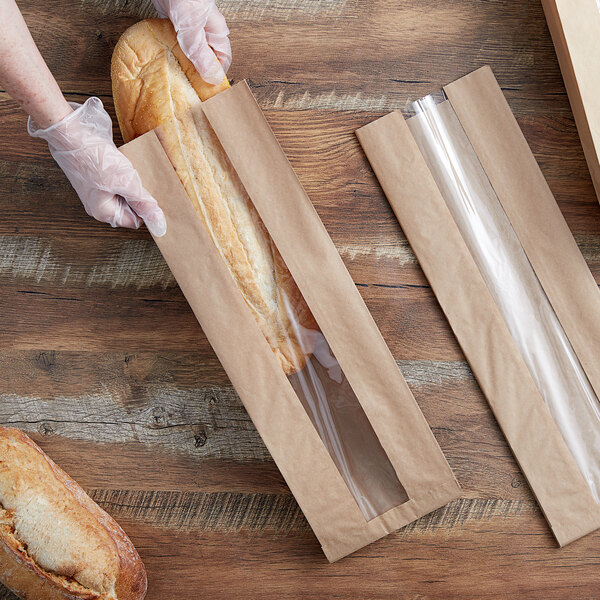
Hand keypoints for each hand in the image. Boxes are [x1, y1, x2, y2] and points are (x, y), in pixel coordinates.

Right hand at [28, 97, 165, 236]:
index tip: (153, 196)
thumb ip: (144, 204)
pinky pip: (116, 181)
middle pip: (129, 208)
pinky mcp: (95, 177)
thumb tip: (159, 225)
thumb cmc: (95, 159)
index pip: (134, 221)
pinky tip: (126, 164)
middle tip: (143, 181)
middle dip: (138, 197)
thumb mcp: (126, 183)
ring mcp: (95, 191)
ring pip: (123, 193)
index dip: (146, 210)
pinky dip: (124, 175)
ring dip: (132, 184)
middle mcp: (98, 205)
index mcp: (104, 213)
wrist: (70, 133)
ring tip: (133, 172)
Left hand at [153, 0, 230, 84]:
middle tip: (186, 88)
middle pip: (205, 58)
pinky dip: (168, 50)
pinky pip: (173, 41)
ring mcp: (188, 25)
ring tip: (173, 76)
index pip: (222, 62)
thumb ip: (201, 54)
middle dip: (196, 73)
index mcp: (216, 33)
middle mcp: (204, 31)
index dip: (215, 77)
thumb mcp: (193, 29)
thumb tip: (212, 78)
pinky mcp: (173, 20)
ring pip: (188, 51)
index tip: (205, 92)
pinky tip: (161, 58)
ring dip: (180, 62)